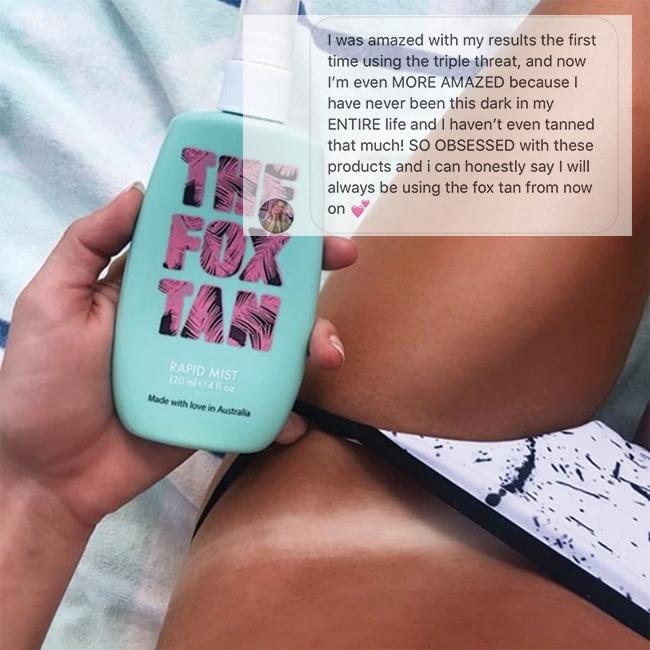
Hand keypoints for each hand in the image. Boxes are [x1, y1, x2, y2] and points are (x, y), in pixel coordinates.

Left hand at [0, 184, 356, 527]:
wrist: (49, 474)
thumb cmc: (41, 383)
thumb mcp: (52, 300)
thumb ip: (89, 243)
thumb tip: (140, 188)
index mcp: (158, 284)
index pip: (214, 241)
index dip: (253, 220)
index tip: (293, 205)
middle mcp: (192, 317)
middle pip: (258, 286)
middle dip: (305, 271)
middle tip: (341, 257)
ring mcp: (210, 364)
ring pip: (273, 342)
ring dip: (310, 340)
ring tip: (327, 352)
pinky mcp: (218, 407)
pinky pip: (263, 403)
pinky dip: (287, 410)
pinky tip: (298, 420)